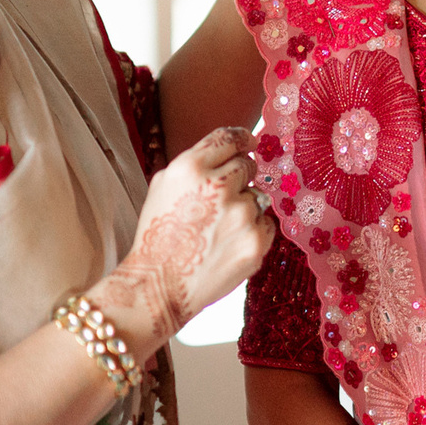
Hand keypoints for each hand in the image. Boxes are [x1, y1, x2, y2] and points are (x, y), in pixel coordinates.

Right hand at [91, 126, 273, 341]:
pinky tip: (228, 245)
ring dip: (244, 208)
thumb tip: (233, 150)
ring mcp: (241, 215)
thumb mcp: (163, 186)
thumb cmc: (159, 236)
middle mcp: (218, 186)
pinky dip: (253, 232)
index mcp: (191, 167)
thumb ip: (197, 164)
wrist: (159, 285)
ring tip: (218, 230)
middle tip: (222, 200)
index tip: (251, 142)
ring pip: (258, 196)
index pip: (229, 138)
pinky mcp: (256, 242)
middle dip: (240, 178)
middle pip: (247, 165)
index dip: (243, 139)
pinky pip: (266, 224)